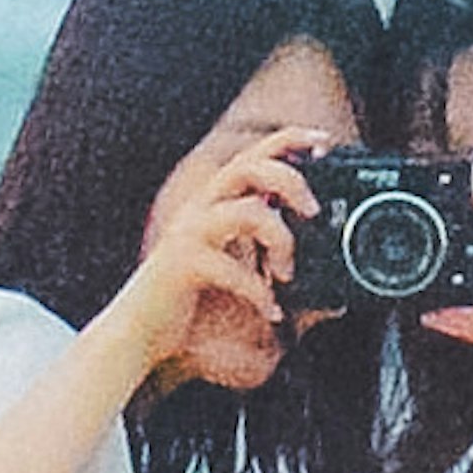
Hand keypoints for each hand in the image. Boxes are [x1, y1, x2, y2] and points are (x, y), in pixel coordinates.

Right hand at [120, 131, 323, 392]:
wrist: (138, 332)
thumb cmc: (190, 301)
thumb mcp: (238, 274)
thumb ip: (275, 272)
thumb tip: (334, 297)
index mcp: (215, 203)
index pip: (254, 154)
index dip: (290, 141)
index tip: (325, 143)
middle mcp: (201, 208)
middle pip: (249, 167)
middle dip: (290, 180)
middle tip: (313, 211)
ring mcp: (190, 233)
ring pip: (245, 211)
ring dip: (279, 240)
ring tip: (286, 274)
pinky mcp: (183, 264)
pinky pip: (231, 268)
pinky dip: (259, 292)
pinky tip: (272, 312)